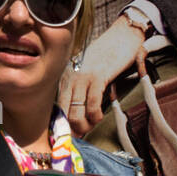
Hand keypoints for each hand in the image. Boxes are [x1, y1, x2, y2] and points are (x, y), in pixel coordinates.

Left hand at [63, 17, 144, 133]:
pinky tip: (99, 117)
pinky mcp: (97, 77)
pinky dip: (95, 115)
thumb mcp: (86, 75)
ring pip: (75, 113)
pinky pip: (92, 103)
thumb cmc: (104, 60)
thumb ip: (79, 93)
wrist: (120, 38)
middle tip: (82, 135)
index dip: (60, 126)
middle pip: (63, 114)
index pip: (55, 107)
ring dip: (84, 126)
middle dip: (71, 130)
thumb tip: (76, 118)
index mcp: (64, 79)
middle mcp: (68, 79)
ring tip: (91, 126)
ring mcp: (82, 78)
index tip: (66, 137)